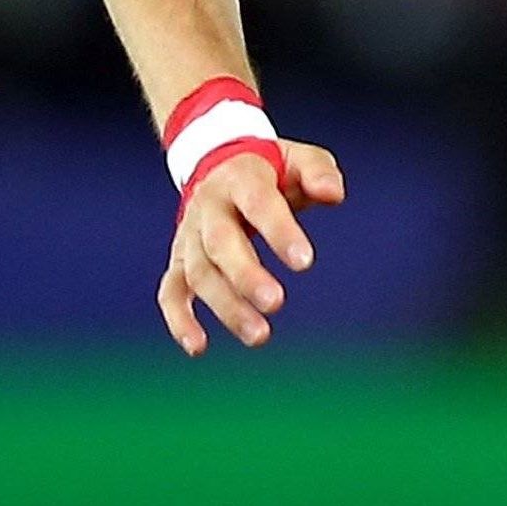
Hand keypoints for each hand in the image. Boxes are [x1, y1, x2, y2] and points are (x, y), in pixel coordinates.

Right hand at [160, 139, 344, 353]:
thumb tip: (335, 194)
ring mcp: (189, 235)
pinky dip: (179, 319)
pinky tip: (198, 347)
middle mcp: (208, 208)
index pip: (258, 204)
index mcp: (241, 179)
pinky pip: (171, 291)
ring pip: (198, 273)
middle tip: (276, 303)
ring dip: (225, 306)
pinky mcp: (180, 259)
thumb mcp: (299, 158)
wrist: (219, 163)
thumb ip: (319, 173)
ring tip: (259, 336)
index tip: (305, 261)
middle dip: (246, 275)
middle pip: (220, 243)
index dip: (278, 231)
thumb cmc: (272, 168)